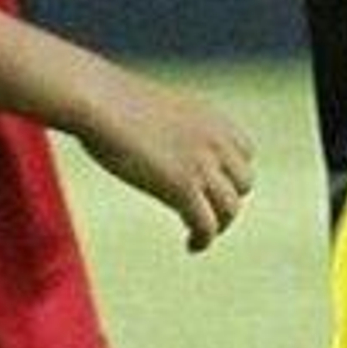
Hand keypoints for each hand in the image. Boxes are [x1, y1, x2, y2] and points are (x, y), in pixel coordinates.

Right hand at [74, 61, 255, 252]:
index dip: (231, 174)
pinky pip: (207, 225)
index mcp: (211, 117)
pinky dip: (203, 240)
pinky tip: (190, 245)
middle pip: (243, 183)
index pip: (245, 152)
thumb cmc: (114, 102)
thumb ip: (172, 125)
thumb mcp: (156, 108)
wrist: (101, 102)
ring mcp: (202, 163)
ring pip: (231, 208)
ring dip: (218, 226)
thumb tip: (158, 139)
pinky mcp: (183, 187)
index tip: (212, 187)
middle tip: (203, 213)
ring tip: (198, 235)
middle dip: (226, 200)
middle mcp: (215, 139)